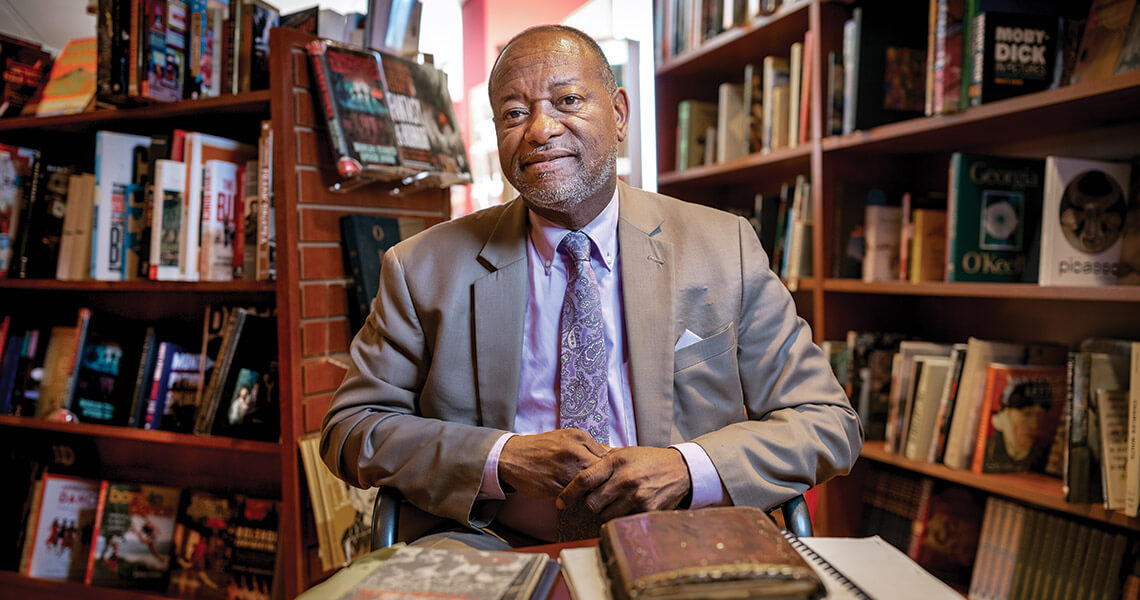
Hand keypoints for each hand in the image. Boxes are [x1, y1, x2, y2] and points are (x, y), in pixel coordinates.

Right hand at [498, 429, 609, 498]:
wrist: (512, 457)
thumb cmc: (541, 447)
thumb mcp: (565, 437)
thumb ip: (588, 446)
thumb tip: (611, 456)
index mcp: (578, 437)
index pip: (606, 456)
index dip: (610, 468)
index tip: (611, 476)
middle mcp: (574, 452)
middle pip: (601, 472)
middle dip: (604, 481)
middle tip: (606, 489)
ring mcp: (565, 471)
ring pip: (590, 486)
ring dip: (593, 492)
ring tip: (594, 495)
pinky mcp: (556, 488)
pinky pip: (575, 497)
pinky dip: (578, 499)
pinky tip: (577, 498)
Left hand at [556, 446, 691, 521]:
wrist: (681, 470)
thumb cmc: (649, 460)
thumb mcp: (625, 453)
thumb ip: (603, 460)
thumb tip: (576, 464)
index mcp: (616, 461)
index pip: (584, 479)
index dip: (568, 493)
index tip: (560, 502)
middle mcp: (625, 479)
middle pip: (591, 503)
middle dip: (588, 505)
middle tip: (593, 502)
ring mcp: (636, 496)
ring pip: (605, 515)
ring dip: (604, 513)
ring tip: (612, 504)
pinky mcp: (646, 509)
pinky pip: (622, 520)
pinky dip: (619, 518)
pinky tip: (624, 509)